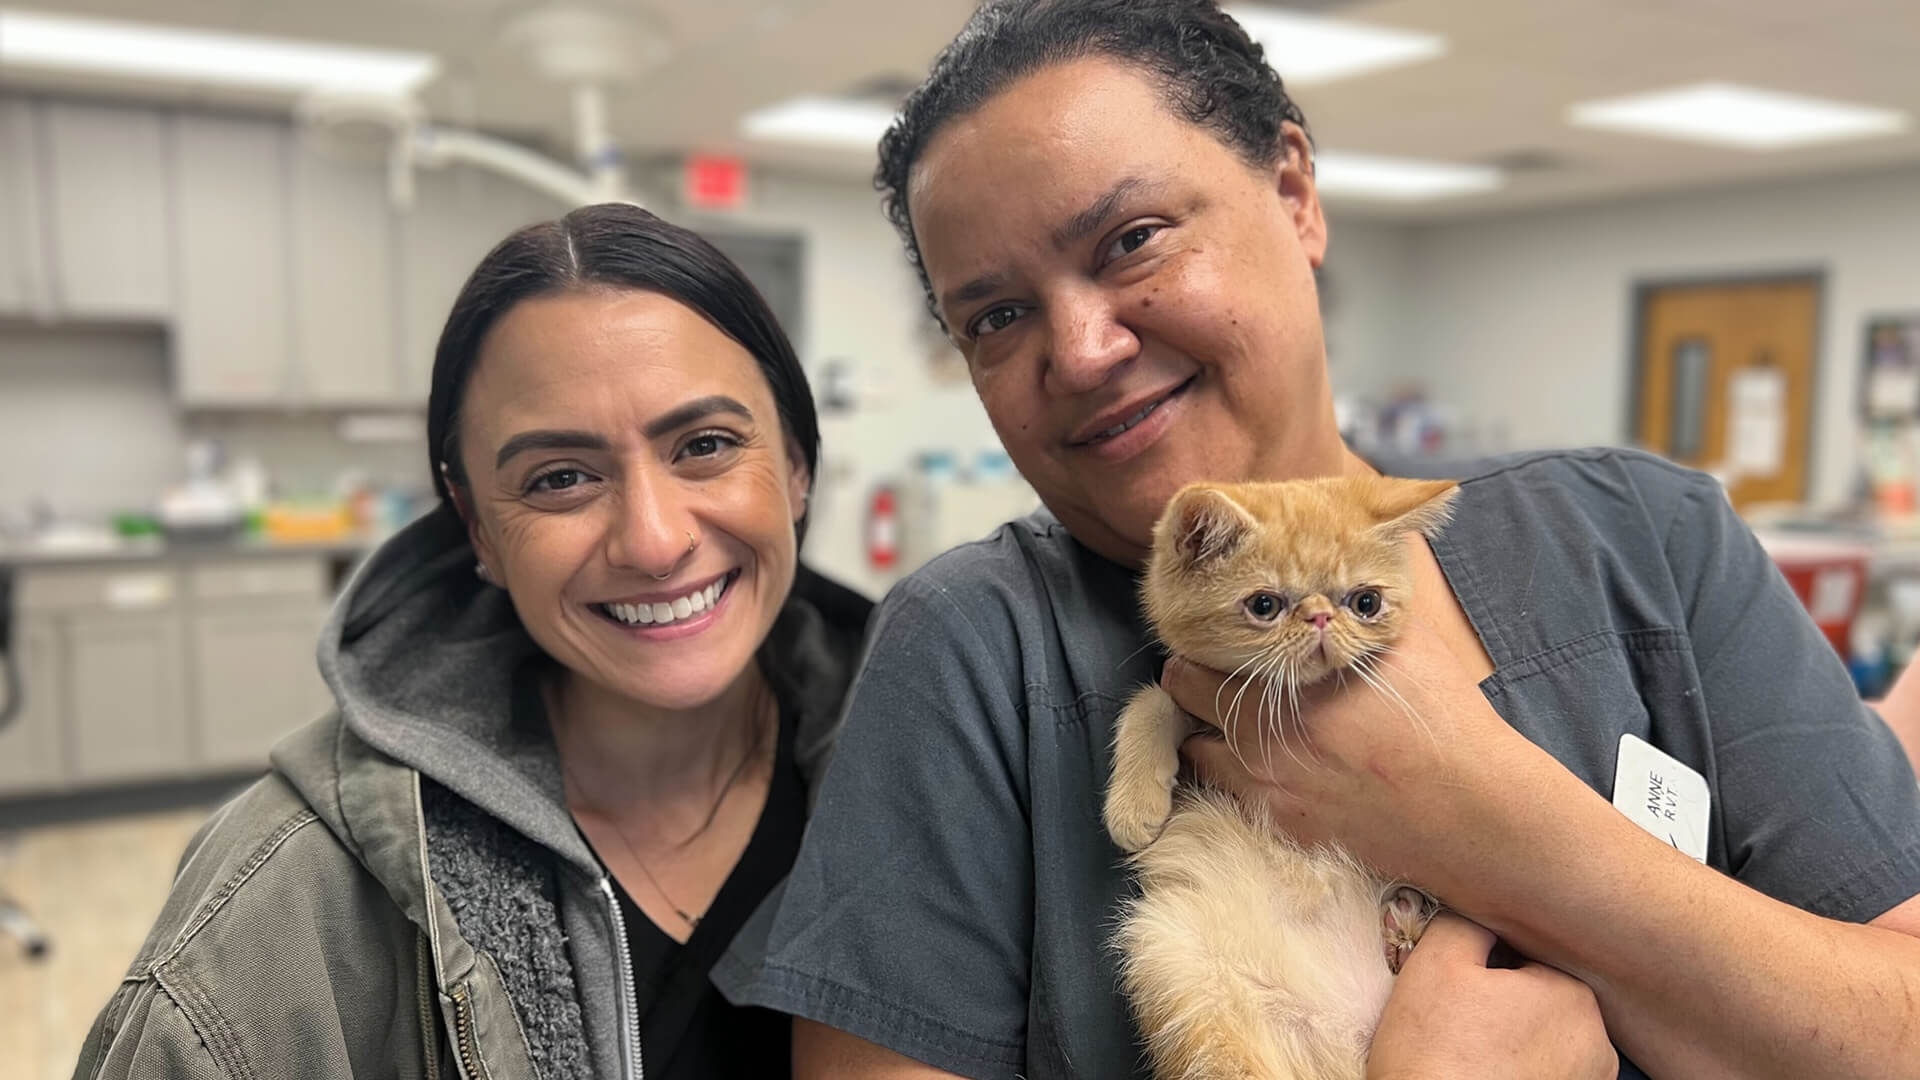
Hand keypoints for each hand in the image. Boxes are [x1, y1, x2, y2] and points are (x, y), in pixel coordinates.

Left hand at [1165, 614, 1573, 886]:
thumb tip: (1351, 550)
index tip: (1219, 634)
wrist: (1473, 812)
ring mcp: (1265, 786)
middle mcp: (1260, 735)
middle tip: (1222, 670)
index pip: (1197, 653)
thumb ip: (1359, 601)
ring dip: (1209, 728)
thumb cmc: (1445, 721)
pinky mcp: (1280, 825)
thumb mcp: (1404, 641)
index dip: (1206, 640)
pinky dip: (1234, 771)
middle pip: (1184, 694)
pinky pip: (1226, 791)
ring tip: (1242, 718)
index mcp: (1286, 682)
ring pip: (1197, 747)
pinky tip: (1271, 760)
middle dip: (1197, 677)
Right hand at [1368, 913, 1615, 1079]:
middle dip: (1502, 1002)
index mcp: (1572, 995)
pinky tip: (1486, 1074)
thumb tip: (1476, 907)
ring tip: (1471, 1053)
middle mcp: (1598, 1042)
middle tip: (1458, 1022)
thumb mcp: (1436, 961)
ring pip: (1542, 1038)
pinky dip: (1518, 1071)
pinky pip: (1544, 1072)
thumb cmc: (1435, 1053)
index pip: (1525, 955)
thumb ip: (1465, 919)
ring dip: (1513, 1038)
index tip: (1456, 990)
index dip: (1483, 966)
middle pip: (1538, 997)